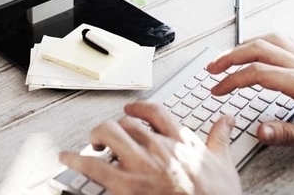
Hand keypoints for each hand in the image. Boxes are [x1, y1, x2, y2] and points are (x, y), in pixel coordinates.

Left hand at [59, 102, 241, 194]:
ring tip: (92, 144)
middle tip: (108, 135)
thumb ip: (220, 137)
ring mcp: (141, 165)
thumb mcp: (224, 163)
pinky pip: (94, 166)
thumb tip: (227, 119)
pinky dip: (76, 160)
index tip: (131, 110)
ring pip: (108, 134)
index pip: (154, 112)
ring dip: (96, 136)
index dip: (138, 108)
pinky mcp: (126, 185)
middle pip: (126, 123)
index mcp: (180, 140)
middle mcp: (158, 147)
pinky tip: (67, 158)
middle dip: (114, 127)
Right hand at [206, 34, 293, 153]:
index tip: (218, 90)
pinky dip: (263, 41)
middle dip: (230, 56)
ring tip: (228, 57)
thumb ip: (288, 133)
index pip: (258, 73)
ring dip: (245, 45)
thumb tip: (259, 130)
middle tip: (212, 69)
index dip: (232, 80)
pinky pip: (283, 42)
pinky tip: (258, 50)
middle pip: (259, 49)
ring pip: (270, 40)